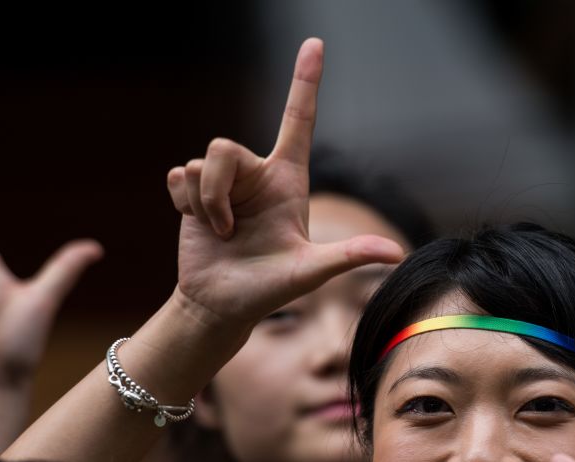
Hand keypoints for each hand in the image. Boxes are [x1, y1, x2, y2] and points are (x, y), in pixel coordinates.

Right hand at [165, 38, 404, 331]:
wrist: (220, 305)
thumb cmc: (269, 289)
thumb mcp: (311, 272)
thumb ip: (348, 256)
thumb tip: (396, 254)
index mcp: (288, 180)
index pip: (298, 121)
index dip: (305, 81)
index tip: (315, 43)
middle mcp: (256, 174)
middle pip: (223, 146)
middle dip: (216, 188)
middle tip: (229, 227)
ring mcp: (224, 183)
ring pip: (199, 163)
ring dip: (204, 205)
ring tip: (221, 233)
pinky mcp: (193, 192)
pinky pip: (178, 177)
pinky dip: (185, 206)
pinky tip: (200, 227)